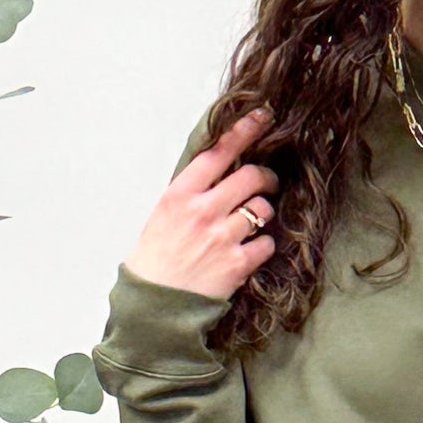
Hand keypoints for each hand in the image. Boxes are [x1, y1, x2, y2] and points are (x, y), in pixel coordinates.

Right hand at [124, 109, 277, 294]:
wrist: (154, 305)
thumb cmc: (155, 259)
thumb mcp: (162, 215)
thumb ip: (191, 192)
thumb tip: (220, 171)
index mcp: (179, 195)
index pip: (218, 153)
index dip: (244, 131)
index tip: (263, 117)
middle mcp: (202, 212)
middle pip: (251, 177)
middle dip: (266, 177)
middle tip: (267, 182)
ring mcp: (221, 237)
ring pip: (262, 209)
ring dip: (263, 213)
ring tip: (251, 222)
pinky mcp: (237, 264)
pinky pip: (266, 242)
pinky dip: (263, 245)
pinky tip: (249, 250)